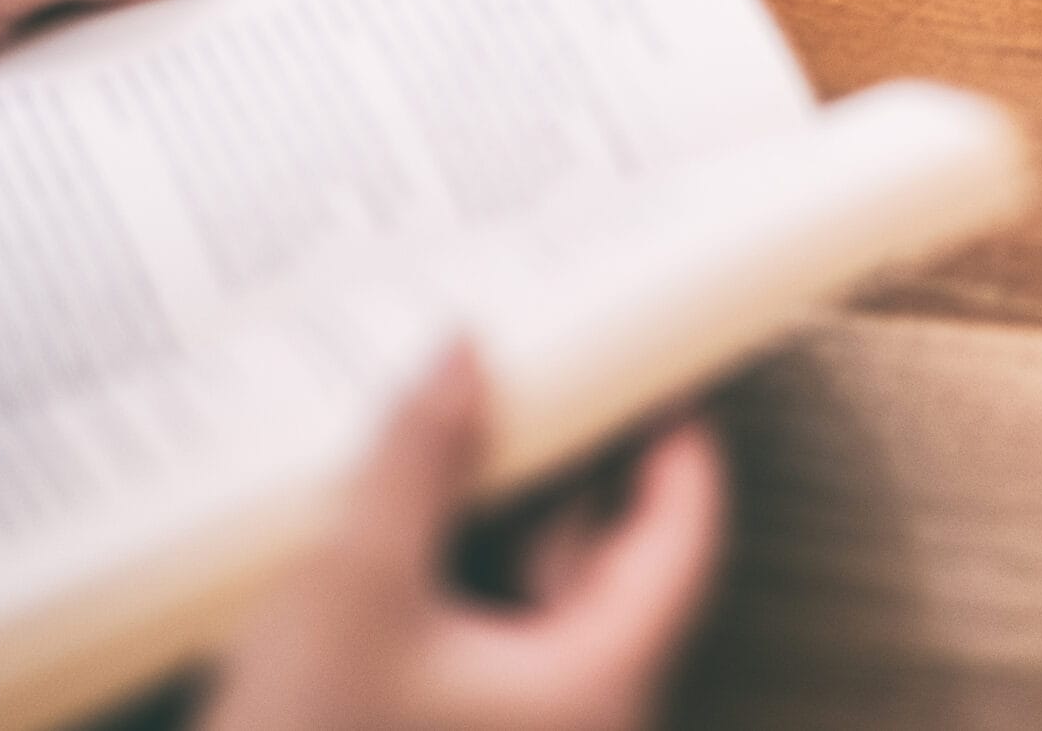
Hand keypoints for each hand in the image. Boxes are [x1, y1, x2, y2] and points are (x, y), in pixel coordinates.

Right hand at [202, 345, 725, 730]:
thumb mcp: (354, 589)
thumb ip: (418, 461)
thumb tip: (465, 348)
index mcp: (602, 678)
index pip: (687, 536)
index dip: (681, 441)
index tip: (663, 360)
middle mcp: (588, 715)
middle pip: (617, 561)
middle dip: (583, 462)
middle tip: (554, 361)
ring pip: (546, 601)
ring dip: (513, 514)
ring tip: (472, 416)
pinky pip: (493, 643)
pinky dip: (468, 572)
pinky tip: (413, 516)